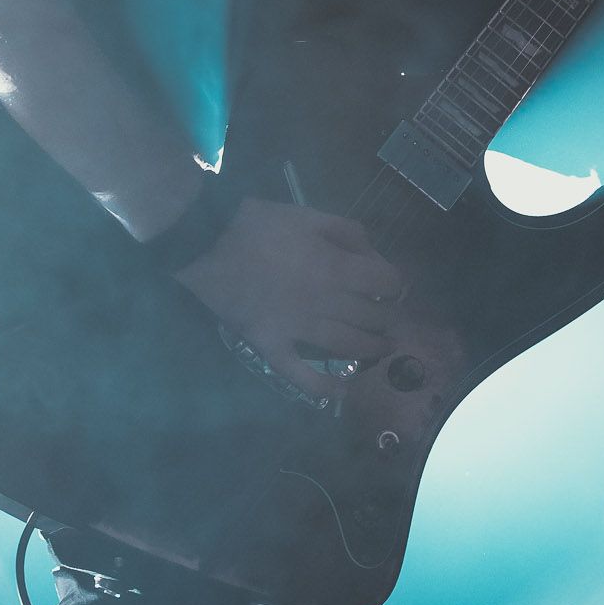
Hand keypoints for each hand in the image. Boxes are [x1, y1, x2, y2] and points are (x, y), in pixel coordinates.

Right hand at [173, 195, 402, 397]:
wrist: (207, 243)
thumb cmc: (259, 225)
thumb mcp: (309, 214)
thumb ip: (346, 231)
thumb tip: (373, 254)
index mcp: (336, 267)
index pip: (386, 282)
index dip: (396, 283)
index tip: (392, 285)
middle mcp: (324, 302)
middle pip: (372, 317)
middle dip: (387, 318)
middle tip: (389, 319)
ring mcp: (297, 328)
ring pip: (347, 346)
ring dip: (370, 350)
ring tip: (380, 350)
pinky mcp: (271, 346)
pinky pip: (299, 373)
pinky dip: (322, 386)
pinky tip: (340, 391)